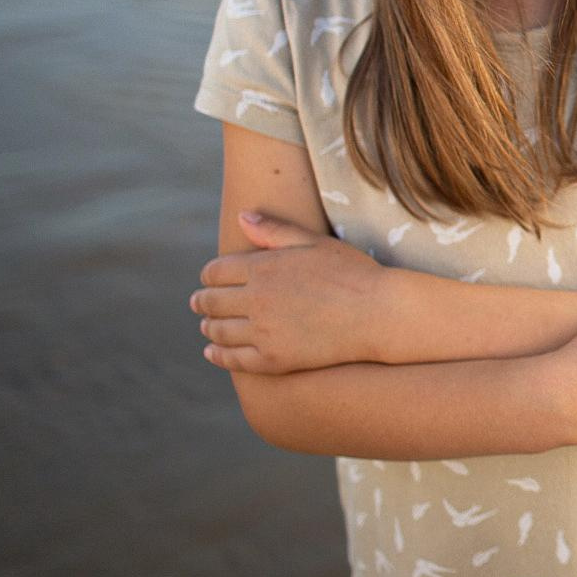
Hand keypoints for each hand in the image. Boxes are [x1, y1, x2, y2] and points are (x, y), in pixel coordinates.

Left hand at [192, 211, 385, 373]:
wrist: (378, 313)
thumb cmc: (351, 272)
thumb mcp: (314, 243)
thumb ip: (274, 231)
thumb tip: (240, 217)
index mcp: (264, 268)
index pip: (215, 272)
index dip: (209, 275)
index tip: (211, 279)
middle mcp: (257, 300)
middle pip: (211, 301)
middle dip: (202, 301)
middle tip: (199, 303)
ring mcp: (263, 332)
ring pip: (218, 331)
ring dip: (208, 327)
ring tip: (207, 326)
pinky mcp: (273, 359)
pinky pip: (233, 359)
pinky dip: (217, 355)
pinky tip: (213, 352)